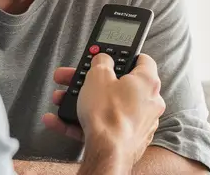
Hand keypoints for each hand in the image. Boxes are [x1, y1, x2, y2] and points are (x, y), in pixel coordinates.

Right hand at [43, 53, 164, 165]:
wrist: (108, 154)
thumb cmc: (109, 116)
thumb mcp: (98, 76)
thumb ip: (101, 62)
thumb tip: (103, 59)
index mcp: (148, 82)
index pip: (142, 60)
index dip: (124, 55)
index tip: (110, 55)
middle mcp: (149, 103)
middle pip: (118, 84)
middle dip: (91, 81)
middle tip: (75, 77)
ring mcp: (139, 123)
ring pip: (108, 106)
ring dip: (83, 101)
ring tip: (62, 99)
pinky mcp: (127, 140)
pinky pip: (103, 126)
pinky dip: (83, 122)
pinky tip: (60, 120)